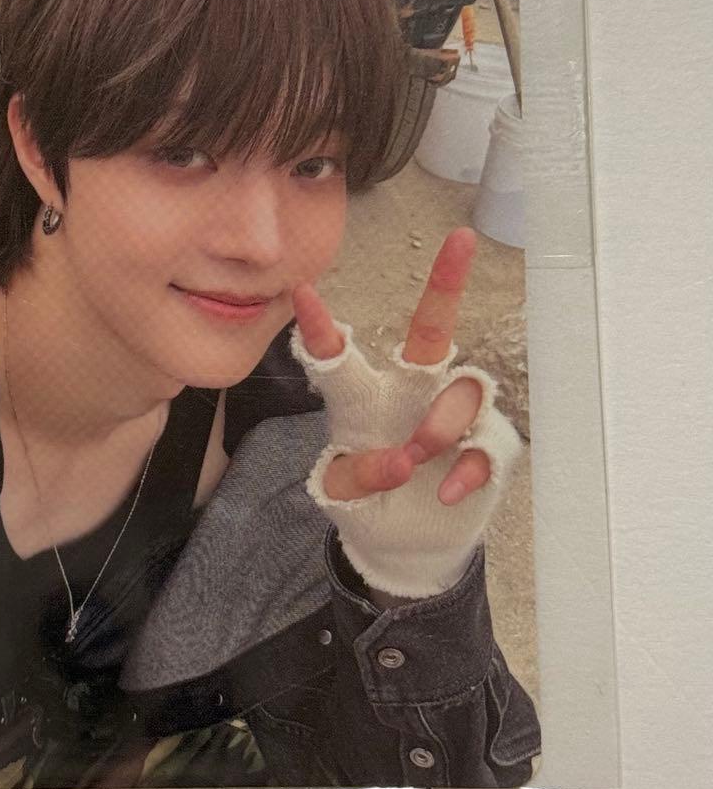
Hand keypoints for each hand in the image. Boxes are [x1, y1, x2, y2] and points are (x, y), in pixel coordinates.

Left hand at [292, 228, 489, 503]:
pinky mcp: (487, 446)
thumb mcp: (342, 494)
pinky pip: (487, 442)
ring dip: (435, 429)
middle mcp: (411, 393)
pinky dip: (466, 469)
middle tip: (461, 242)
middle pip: (433, 332)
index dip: (320, 327)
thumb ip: (359, 475)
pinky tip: (449, 491)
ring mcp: (453, 417)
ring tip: (412, 463)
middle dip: (447, 284)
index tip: (300, 290)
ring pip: (460, 391)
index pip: (339, 357)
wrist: (406, 546)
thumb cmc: (367, 503)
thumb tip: (404, 459)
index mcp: (362, 398)